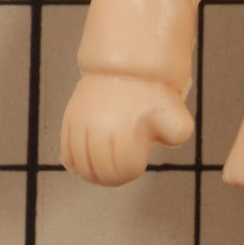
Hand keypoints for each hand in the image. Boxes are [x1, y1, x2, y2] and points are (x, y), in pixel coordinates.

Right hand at [61, 74, 193, 186]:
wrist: (126, 68)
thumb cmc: (152, 95)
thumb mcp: (176, 114)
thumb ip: (176, 134)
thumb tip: (159, 140)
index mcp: (124, 132)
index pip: (122, 172)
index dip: (132, 171)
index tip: (137, 160)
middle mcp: (98, 131)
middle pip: (100, 173)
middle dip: (113, 176)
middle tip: (122, 167)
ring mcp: (80, 127)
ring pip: (81, 167)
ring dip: (94, 172)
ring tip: (107, 166)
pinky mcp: (68, 123)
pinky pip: (67, 155)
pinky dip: (77, 165)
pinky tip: (89, 163)